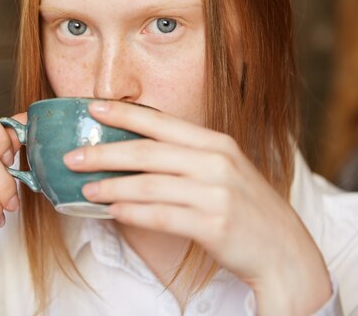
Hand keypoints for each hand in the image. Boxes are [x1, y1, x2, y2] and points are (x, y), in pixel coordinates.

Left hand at [63, 101, 330, 315]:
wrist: (284, 250)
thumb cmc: (246, 208)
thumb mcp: (223, 171)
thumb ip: (186, 158)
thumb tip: (136, 155)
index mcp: (216, 143)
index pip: (161, 123)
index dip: (124, 114)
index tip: (92, 107)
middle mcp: (216, 163)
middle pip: (147, 152)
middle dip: (104, 153)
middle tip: (73, 157)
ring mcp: (217, 193)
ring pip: (149, 185)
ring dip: (111, 187)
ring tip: (85, 189)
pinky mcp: (214, 225)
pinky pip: (161, 216)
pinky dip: (132, 213)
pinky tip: (112, 211)